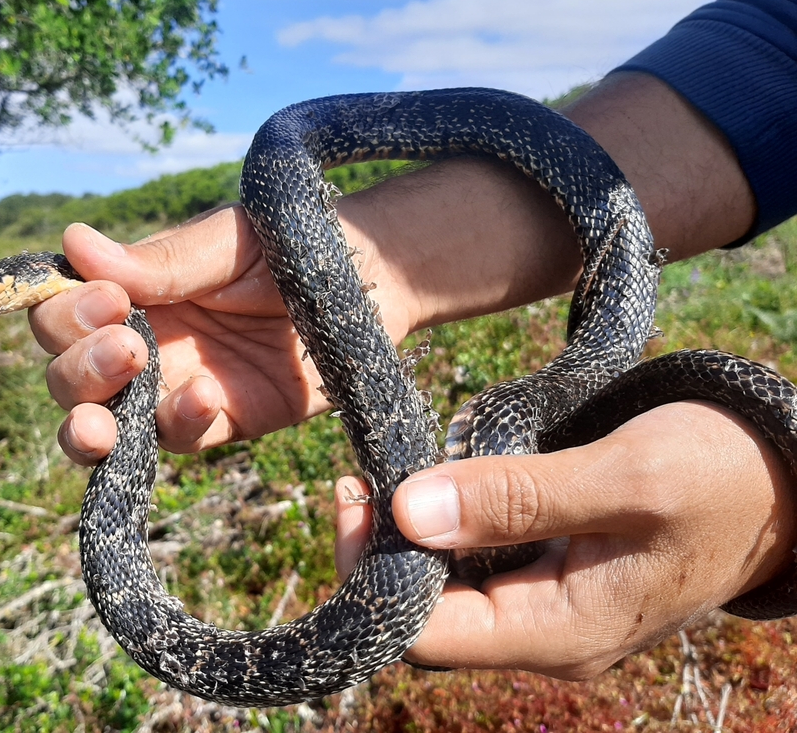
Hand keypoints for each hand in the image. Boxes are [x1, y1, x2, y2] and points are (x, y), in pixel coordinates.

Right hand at [29, 206, 420, 459]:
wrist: (362, 285)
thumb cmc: (286, 248)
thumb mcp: (224, 244)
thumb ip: (157, 260)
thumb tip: (72, 241)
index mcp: (128, 295)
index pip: (60, 316)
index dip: (65, 317)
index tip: (108, 300)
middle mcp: (140, 345)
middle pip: (67, 377)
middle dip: (80, 369)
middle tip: (128, 346)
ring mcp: (172, 388)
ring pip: (104, 425)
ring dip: (94, 422)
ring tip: (112, 413)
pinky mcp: (216, 422)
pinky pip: (178, 438)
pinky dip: (180, 423)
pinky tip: (204, 395)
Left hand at [335, 402, 795, 677]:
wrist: (779, 486)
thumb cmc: (715, 476)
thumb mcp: (621, 477)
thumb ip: (515, 498)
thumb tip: (409, 512)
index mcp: (561, 631)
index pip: (426, 634)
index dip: (373, 570)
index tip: (355, 494)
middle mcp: (546, 637)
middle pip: (427, 618)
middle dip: (383, 552)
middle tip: (364, 477)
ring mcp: (548, 613)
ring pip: (447, 593)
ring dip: (411, 539)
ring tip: (390, 474)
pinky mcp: (551, 581)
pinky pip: (476, 571)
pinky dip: (445, 531)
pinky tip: (436, 486)